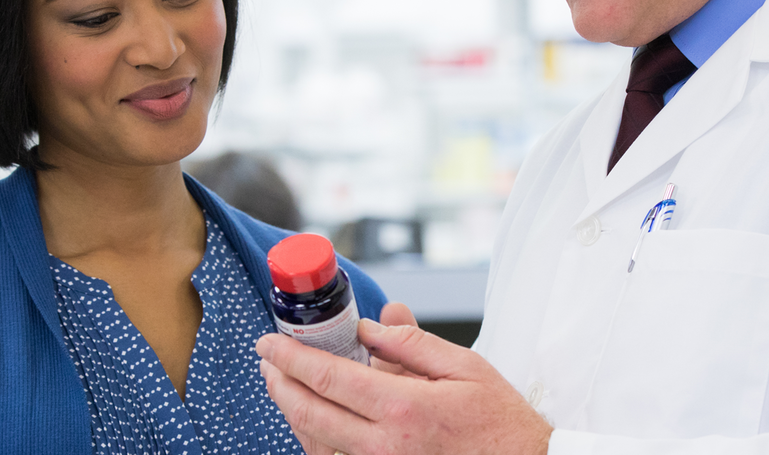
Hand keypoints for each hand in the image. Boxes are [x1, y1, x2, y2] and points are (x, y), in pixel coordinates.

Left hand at [256, 304, 551, 454]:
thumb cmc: (501, 424)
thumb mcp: (465, 368)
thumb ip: (412, 344)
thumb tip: (370, 325)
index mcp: (404, 409)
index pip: (328, 378)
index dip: (289, 358)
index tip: (269, 342)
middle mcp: (385, 447)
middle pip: (309, 414)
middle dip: (278, 384)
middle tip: (267, 361)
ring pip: (315, 445)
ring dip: (292, 414)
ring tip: (284, 385)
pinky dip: (316, 441)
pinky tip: (314, 421)